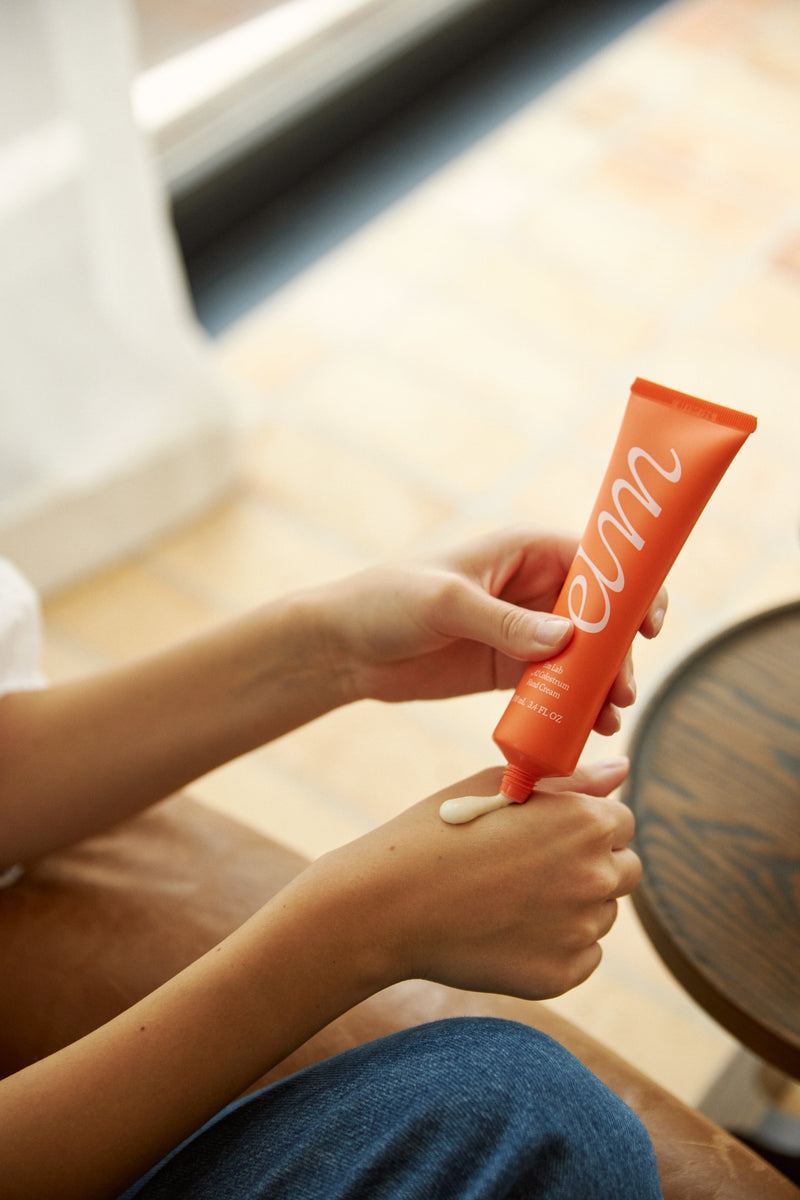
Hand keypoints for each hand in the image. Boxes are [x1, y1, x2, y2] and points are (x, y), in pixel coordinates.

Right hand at [313, 758, 639, 1001]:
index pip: (622, 823)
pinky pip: (582, 956)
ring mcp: (581, 930)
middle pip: (624, 871)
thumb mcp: (501, 788)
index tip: (550, 834)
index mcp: (586, 822)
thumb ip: (573, 781)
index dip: (586, 826)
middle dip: (592, 866)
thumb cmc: (440, 831)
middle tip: (533, 869)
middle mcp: (595, 876)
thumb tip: (622, 768)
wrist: (390, 904)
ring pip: (601, 915)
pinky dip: (556, 946)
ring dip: (573, 907)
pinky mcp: (562, 975)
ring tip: (509, 899)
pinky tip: (507, 931)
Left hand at [325, 527, 666, 733]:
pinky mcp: (509, 671)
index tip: (648, 624)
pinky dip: (575, 706)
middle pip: (600, 615)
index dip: (631, 588)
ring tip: (608, 717)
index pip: (597, 560)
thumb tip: (567, 638)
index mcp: (524, 550)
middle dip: (618, 651)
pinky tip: (585, 729)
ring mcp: (524, 632)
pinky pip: (556, 687)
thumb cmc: (386, 601)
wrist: (343, 648)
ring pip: (584, 656)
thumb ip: (503, 622)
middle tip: (619, 690)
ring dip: (603, 683)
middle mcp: (534, 588)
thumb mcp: (445, 603)